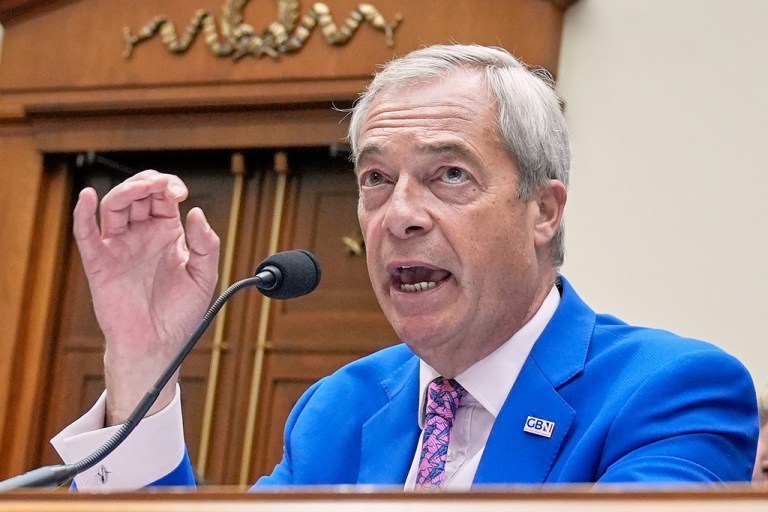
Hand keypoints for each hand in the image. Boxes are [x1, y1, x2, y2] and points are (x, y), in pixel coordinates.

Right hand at [73, 170, 219, 424]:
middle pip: (137, 194)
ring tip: (141, 189)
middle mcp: (141, 235)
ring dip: (126, 191)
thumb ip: (207, 244)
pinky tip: (87, 197)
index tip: (181, 193)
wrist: (159, 345)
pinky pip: (86, 234)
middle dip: (148, 182)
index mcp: (166, 234)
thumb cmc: (181, 314)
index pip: (162, 197)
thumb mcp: (204, 276)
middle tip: (163, 186)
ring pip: (114, 206)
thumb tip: (197, 213)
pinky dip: (83, 213)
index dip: (169, 186)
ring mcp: (119, 247)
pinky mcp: (99, 263)